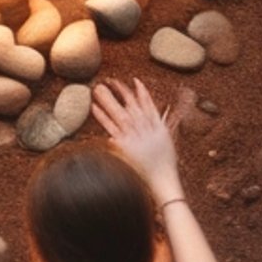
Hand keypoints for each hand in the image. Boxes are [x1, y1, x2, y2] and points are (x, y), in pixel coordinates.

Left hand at [92, 77, 180, 192]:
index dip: (142, 93)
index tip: (135, 81)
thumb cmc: (165, 166)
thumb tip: (155, 120)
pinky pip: (112, 128)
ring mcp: (136, 138)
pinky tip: (95, 108)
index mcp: (158, 128)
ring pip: (121, 114)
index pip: (149, 106)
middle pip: (132, 107)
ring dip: (109, 101)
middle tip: (110, 80)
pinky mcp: (125, 146)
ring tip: (99, 89)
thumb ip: (159, 129)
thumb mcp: (166, 144)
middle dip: (121, 92)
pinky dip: (104, 118)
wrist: (163, 181)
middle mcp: (147, 130)